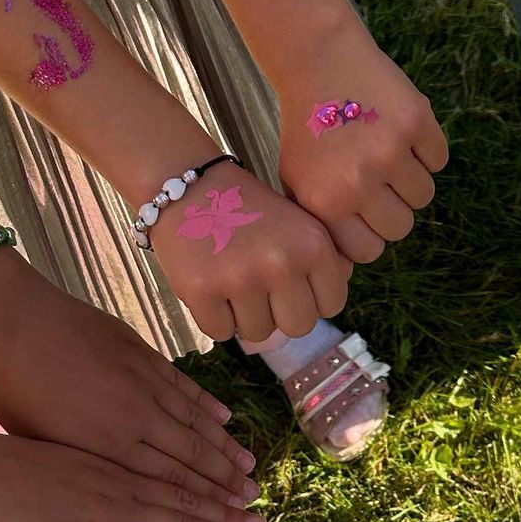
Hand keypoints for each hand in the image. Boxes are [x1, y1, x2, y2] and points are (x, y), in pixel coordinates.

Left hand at [0, 263, 259, 507]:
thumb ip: (85, 469)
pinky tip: (224, 418)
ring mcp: (142, 383)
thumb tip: (113, 494)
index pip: (168, 485)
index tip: (229, 520)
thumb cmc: (9, 391)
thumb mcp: (43, 445)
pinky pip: (183, 385)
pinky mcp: (140, 353)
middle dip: (226, 484)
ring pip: (195, 422)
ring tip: (250, 467)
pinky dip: (206, 404)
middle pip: (192, 457)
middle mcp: (135, 418)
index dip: (204, 505)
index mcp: (107, 449)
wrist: (7, 322)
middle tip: (254, 503)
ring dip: (224, 448)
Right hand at [149, 163, 352, 341]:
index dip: (310, 299)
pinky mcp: (202, 291)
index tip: (291, 284)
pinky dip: (214, 318)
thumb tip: (333, 298)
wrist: (188, 188)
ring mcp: (241, 279)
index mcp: (312, 245)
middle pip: (298, 327)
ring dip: (245, 316)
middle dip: (280, 314)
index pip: (331, 305)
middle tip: (261, 289)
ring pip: (259, 334)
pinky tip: (211, 288)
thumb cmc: (247, 210)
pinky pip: (221, 332)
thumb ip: (326, 258)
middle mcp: (281, 263)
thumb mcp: (298, 222)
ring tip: (233, 283)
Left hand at [274, 28, 448, 263]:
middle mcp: (359, 182)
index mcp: (327, 205)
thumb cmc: (308, 131)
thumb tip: (346, 272)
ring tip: (387, 156)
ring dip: (410, 181)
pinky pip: (438, 160)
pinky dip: (426, 150)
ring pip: (423, 197)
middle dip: (393, 210)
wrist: (320, 62)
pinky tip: (398, 133)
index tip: (363, 215)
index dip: (370, 235)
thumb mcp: (297, 183)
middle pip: (401, 228)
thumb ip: (321, 228)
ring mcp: (390, 151)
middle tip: (377, 184)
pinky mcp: (416, 122)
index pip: (370, 252)